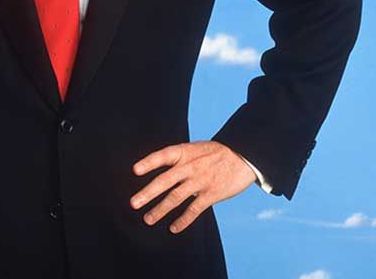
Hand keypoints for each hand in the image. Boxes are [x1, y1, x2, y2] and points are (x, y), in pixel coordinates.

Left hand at [129, 140, 255, 232]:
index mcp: (184, 152)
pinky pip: (194, 210)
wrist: (242, 155)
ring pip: (176, 197)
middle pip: (165, 180)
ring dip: (160, 210)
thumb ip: (178, 159)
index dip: (148, 162)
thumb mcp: (193, 148)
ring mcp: (200, 181)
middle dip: (148, 193)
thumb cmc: (214, 152)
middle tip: (133, 203)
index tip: (135, 170)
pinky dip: (183, 220)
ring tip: (147, 219)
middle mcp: (189, 166)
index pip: (162, 156)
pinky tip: (173, 228)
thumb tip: (159, 173)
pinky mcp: (211, 194)